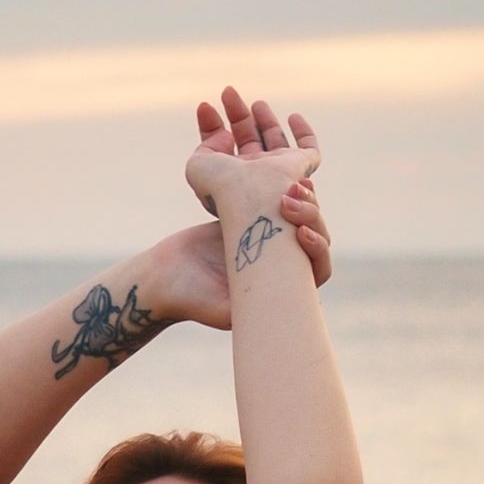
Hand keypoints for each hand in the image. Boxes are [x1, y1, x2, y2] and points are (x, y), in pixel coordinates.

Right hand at [144, 201, 332, 332]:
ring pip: (300, 212)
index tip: (301, 233)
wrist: (165, 276)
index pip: (319, 267)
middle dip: (310, 213)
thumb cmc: (193, 299)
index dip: (318, 247)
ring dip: (301, 195)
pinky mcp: (252, 217)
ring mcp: (269, 238)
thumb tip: (287, 310)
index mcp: (283, 289)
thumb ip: (251, 309)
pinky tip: (278, 173)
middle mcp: (282, 264)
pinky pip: (276, 197)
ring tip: (290, 186)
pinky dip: (280, 183)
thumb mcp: (224, 310)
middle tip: (290, 198)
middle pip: (315, 232)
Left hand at [184, 83, 321, 220]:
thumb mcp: (197, 166)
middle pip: (247, 138)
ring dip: (264, 119)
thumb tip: (228, 134)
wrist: (252, 201)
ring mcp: (277, 171)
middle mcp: (255, 175)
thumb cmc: (222, 190)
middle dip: (238, 114)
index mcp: (230, 179)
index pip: (222, 146)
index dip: (212, 125)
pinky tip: (293, 116)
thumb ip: (207, 144)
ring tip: (255, 103)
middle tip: (228, 92)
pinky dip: (304, 132)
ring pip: (273, 139)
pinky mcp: (300, 166)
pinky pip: (309, 149)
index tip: (205, 106)